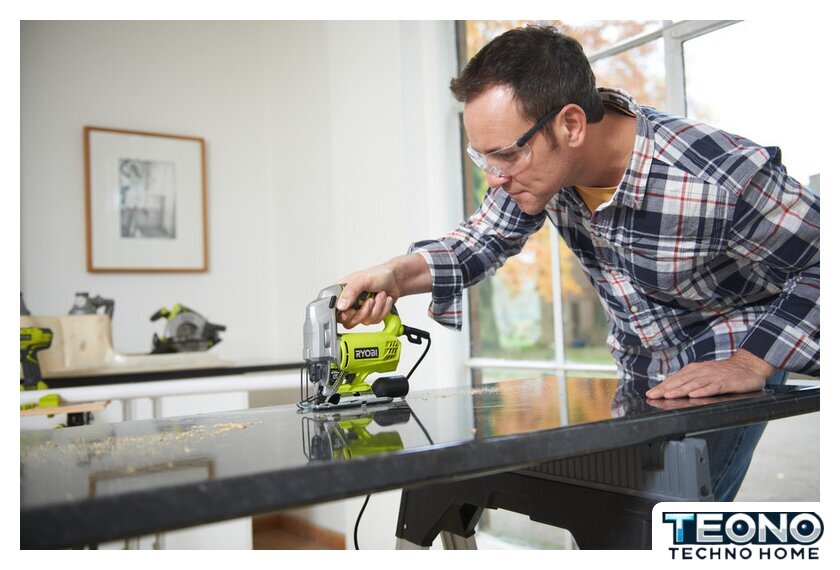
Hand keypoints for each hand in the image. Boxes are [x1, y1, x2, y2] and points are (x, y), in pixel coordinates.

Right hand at [336, 264, 399, 328]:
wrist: (396, 279)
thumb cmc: (378, 275)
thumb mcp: (362, 280)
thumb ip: (350, 291)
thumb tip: (341, 305)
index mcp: (342, 293)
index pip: (335, 311)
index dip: (344, 314)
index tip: (353, 309)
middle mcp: (349, 303)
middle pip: (348, 321)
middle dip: (364, 311)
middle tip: (370, 300)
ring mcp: (360, 310)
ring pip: (364, 321)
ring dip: (376, 308)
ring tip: (379, 295)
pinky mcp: (371, 315)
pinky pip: (375, 321)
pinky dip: (383, 310)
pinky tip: (384, 300)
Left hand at [645, 349, 774, 398]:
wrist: (749, 366)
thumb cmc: (725, 372)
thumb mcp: (705, 374)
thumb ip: (691, 381)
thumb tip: (672, 389)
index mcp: (696, 369)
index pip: (676, 378)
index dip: (663, 385)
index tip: (650, 393)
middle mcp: (702, 371)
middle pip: (681, 380)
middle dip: (665, 388)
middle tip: (652, 395)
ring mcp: (714, 376)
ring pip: (694, 383)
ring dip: (680, 389)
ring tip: (668, 395)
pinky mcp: (726, 383)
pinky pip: (713, 387)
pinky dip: (703, 391)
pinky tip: (694, 395)